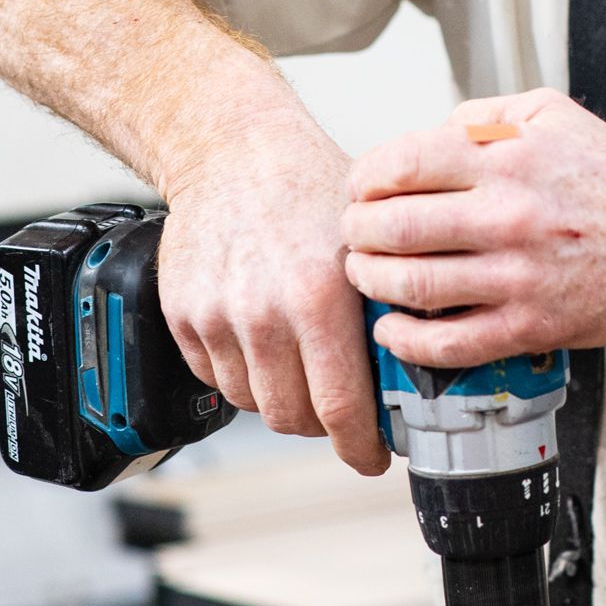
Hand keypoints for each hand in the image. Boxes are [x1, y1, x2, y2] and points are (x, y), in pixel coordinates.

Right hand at [157, 103, 388, 474]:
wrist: (232, 148)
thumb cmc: (308, 186)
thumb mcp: (371, 238)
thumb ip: (390, 303)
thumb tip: (423, 367)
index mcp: (319, 297)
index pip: (341, 409)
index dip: (361, 447)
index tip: (373, 457)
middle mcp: (263, 314)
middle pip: (294, 419)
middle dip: (324, 426)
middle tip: (339, 408)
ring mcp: (216, 317)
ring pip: (254, 404)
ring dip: (281, 398)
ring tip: (301, 364)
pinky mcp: (182, 315)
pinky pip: (216, 378)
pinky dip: (242, 374)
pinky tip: (263, 341)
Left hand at [340, 89, 605, 368]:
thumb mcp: (553, 115)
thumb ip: (484, 113)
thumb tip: (430, 133)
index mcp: (509, 158)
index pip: (401, 164)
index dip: (364, 178)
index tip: (361, 188)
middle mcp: (509, 216)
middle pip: (393, 226)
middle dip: (357, 230)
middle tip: (354, 232)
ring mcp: (518, 276)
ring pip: (410, 285)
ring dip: (371, 281)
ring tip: (365, 274)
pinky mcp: (530, 326)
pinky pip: (447, 344)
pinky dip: (404, 339)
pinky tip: (392, 327)